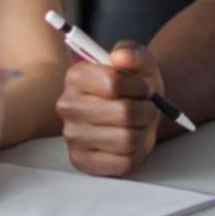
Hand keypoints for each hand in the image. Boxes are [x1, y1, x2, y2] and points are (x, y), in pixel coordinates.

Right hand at [56, 41, 162, 176]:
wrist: (136, 111)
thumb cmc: (135, 85)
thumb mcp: (140, 61)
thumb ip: (133, 53)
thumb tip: (120, 56)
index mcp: (76, 76)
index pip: (114, 82)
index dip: (139, 86)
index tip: (145, 87)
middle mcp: (67, 106)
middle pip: (124, 113)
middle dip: (146, 110)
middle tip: (147, 107)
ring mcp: (72, 136)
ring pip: (127, 139)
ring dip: (143, 131)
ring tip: (140, 123)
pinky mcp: (81, 161)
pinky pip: (123, 162)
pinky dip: (136, 152)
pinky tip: (131, 142)